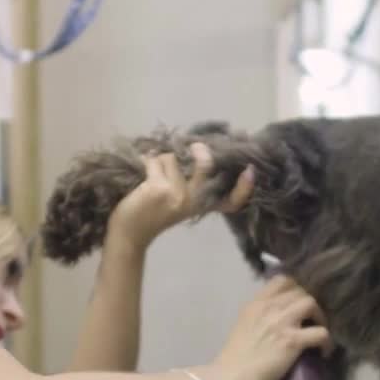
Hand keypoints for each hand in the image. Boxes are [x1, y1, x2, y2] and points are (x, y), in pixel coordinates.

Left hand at [107, 143, 254, 251]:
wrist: (129, 234)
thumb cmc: (151, 215)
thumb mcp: (176, 203)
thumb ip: (188, 184)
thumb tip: (192, 150)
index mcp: (199, 207)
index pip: (229, 201)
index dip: (243, 188)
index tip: (250, 172)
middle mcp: (193, 202)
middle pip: (205, 166)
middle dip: (199, 150)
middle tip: (196, 146)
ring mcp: (177, 194)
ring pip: (171, 158)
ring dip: (159, 161)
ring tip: (151, 177)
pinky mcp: (159, 188)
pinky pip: (155, 161)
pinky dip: (146, 162)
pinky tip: (141, 175)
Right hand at [210, 275, 333, 379]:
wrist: (231, 379)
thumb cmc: (234, 359)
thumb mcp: (243, 327)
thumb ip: (259, 317)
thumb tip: (276, 319)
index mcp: (255, 304)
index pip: (282, 280)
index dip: (296, 289)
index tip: (298, 303)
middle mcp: (269, 307)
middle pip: (300, 291)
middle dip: (309, 304)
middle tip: (311, 320)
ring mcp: (282, 322)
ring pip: (311, 303)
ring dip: (319, 317)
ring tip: (318, 330)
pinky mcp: (293, 341)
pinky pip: (321, 332)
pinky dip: (326, 342)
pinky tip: (323, 352)